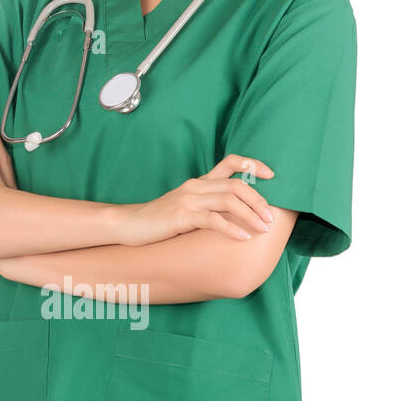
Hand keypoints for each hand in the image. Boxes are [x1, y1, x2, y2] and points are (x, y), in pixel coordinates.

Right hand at [116, 153, 275, 245]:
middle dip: (259, 201)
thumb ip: (207, 204)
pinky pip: (213, 220)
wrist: (129, 224)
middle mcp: (195, 187)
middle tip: (271, 219)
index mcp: (199, 182)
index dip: (253, 165)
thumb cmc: (160, 219)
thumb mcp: (186, 205)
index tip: (271, 175)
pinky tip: (243, 238)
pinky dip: (232, 229)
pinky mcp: (181, 216)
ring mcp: (188, 200)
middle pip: (237, 185)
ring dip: (251, 215)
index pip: (230, 162)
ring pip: (229, 201)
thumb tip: (238, 214)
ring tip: (263, 229)